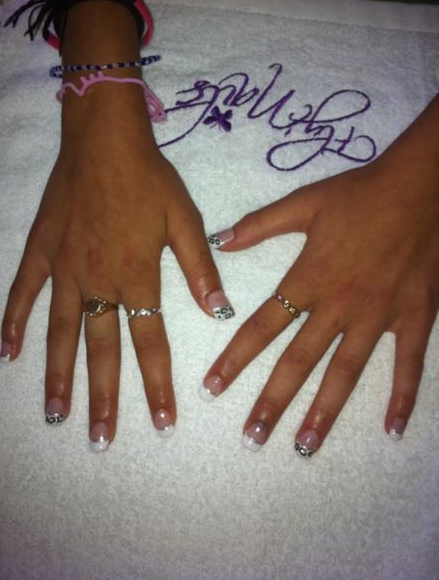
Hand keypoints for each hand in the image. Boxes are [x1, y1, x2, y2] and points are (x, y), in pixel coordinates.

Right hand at [0, 89, 232, 450]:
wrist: (104, 139)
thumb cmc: (149, 178)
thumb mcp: (185, 220)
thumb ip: (199, 269)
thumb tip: (220, 312)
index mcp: (136, 276)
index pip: (150, 342)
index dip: (157, 385)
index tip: (161, 423)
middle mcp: (98, 281)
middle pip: (101, 351)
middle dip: (103, 398)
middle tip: (99, 441)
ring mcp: (64, 269)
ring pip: (60, 332)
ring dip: (57, 375)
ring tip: (55, 414)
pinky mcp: (41, 252)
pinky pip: (22, 292)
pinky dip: (13, 323)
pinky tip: (6, 354)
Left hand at [202, 96, 438, 456]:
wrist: (419, 186)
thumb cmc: (360, 193)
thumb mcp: (305, 202)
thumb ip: (261, 224)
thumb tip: (221, 240)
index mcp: (308, 278)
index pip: (262, 326)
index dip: (234, 358)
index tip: (213, 388)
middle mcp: (338, 304)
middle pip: (298, 361)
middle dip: (272, 402)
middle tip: (251, 438)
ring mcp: (378, 315)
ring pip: (346, 373)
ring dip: (324, 412)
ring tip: (304, 446)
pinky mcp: (414, 317)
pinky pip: (407, 364)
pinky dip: (401, 397)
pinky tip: (392, 430)